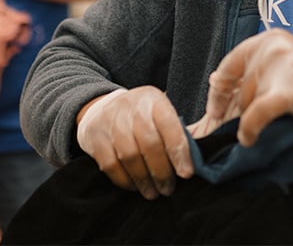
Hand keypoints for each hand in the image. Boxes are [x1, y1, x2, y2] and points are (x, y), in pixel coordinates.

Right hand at [76, 87, 193, 199]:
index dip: (179, 151)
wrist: (103, 108)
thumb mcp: (160, 113)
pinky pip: (111, 165)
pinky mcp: (95, 138)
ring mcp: (111, 122)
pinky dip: (124, 180)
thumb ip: (175, 132)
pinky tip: (135, 187)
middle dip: (162, 171)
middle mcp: (131, 108)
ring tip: (153, 193)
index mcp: (154, 100)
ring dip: (144, 179)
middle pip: (149, 143)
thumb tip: (196, 162)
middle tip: (169, 189)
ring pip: (130, 156)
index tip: (187, 174)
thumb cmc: (141, 116)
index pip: (169, 125)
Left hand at [190, 29, 292, 146]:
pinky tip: (249, 138)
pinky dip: (249, 128)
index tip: (216, 110)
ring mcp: (282, 64)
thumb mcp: (284, 66)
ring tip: (254, 132)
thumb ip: (252, 71)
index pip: (229, 66)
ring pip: (247, 101)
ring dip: (247, 121)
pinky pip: (257, 112)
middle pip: (240, 88)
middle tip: (245, 125)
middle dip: (240, 111)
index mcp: (268, 39)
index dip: (219, 92)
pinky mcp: (290, 87)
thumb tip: (213, 81)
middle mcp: (272, 46)